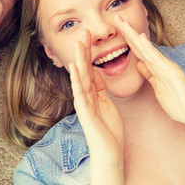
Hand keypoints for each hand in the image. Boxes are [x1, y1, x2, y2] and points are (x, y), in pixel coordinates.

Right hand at [69, 31, 123, 163]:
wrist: (109, 152)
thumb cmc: (108, 129)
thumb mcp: (106, 103)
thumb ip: (100, 88)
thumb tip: (96, 71)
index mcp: (92, 92)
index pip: (90, 67)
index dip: (89, 51)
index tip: (89, 35)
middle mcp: (85, 95)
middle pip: (84, 68)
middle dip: (83, 49)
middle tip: (83, 31)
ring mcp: (83, 103)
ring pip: (80, 77)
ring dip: (79, 59)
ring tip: (78, 43)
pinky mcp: (85, 112)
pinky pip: (80, 93)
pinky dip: (77, 79)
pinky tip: (74, 68)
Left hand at [116, 16, 184, 125]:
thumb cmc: (180, 102)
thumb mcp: (159, 87)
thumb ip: (150, 74)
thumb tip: (139, 64)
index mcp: (155, 67)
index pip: (138, 50)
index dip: (127, 39)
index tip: (118, 28)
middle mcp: (159, 64)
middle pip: (139, 45)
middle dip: (127, 32)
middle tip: (116, 17)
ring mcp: (165, 67)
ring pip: (145, 48)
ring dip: (133, 35)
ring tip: (124, 22)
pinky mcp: (172, 72)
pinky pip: (158, 59)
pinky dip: (149, 48)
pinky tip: (142, 37)